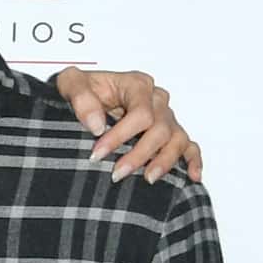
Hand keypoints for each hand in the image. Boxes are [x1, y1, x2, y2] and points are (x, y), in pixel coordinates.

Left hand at [54, 68, 201, 185]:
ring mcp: (166, 118)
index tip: (97, 154)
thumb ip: (80, 97)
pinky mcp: (170, 133)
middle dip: (139, 154)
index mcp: (137, 85)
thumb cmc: (82, 91)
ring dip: (165, 160)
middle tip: (117, 174)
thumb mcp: (70, 84)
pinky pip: (190, 146)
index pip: (140, 113)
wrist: (83, 100)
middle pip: (160, 129)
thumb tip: (97, 124)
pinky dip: (192, 160)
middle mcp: (156, 100)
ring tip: (148, 178)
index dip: (120, 135)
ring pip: (177, 139)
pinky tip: (192, 177)